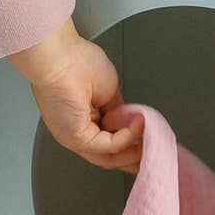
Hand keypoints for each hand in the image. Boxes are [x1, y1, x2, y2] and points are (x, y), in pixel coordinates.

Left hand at [8, 19, 142, 175]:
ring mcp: (74, 138)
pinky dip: (128, 138)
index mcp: (81, 120)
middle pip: (109, 157)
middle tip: (154, 153)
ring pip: (109, 158)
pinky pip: (108, 146)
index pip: (108, 143)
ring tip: (151, 142)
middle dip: (134, 157)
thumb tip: (131, 120)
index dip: (130, 146)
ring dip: (133, 152)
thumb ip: (119, 110)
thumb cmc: (75, 62)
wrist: (59, 56)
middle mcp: (75, 133)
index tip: (149, 144)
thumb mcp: (109, 90)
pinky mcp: (76, 137)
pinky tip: (139, 126)